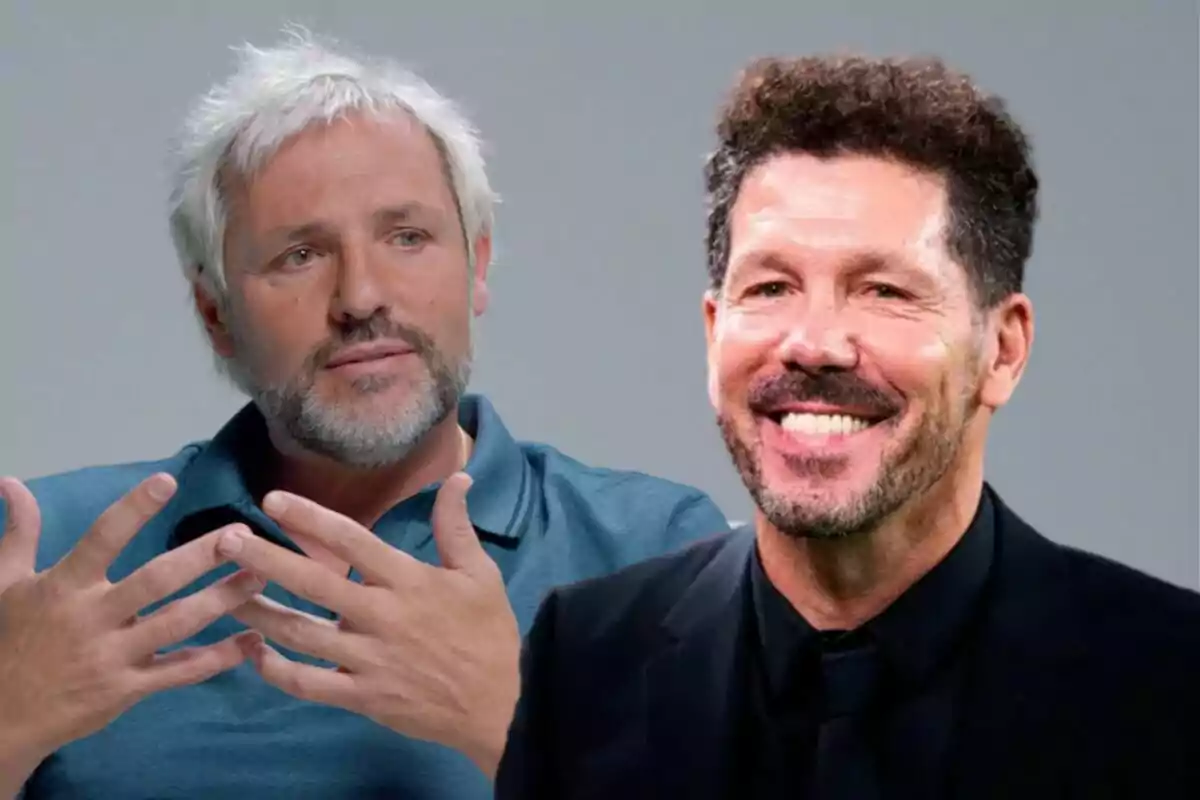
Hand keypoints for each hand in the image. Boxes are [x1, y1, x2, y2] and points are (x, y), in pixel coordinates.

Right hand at [0, 474, 262, 787]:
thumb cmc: (8, 641)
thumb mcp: (4, 585)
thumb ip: (19, 533)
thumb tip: (11, 482)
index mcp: (63, 587)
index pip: (101, 538)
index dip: (133, 509)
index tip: (168, 480)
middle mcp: (91, 618)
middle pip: (155, 580)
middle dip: (201, 557)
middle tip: (242, 536)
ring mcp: (113, 656)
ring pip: (177, 623)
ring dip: (222, 599)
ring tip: (260, 577)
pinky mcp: (128, 689)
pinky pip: (181, 672)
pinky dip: (219, 657)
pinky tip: (253, 640)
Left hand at [218, 473, 520, 776]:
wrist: (500, 704)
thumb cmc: (488, 633)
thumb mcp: (481, 573)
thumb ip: (456, 525)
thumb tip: (458, 476)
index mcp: (408, 581)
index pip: (352, 540)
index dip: (310, 518)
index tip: (272, 500)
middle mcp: (380, 616)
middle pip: (313, 583)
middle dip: (264, 558)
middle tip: (224, 539)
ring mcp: (367, 660)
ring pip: (300, 634)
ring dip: (258, 612)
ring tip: (223, 593)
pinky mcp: (362, 697)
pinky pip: (309, 684)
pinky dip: (277, 671)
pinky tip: (254, 652)